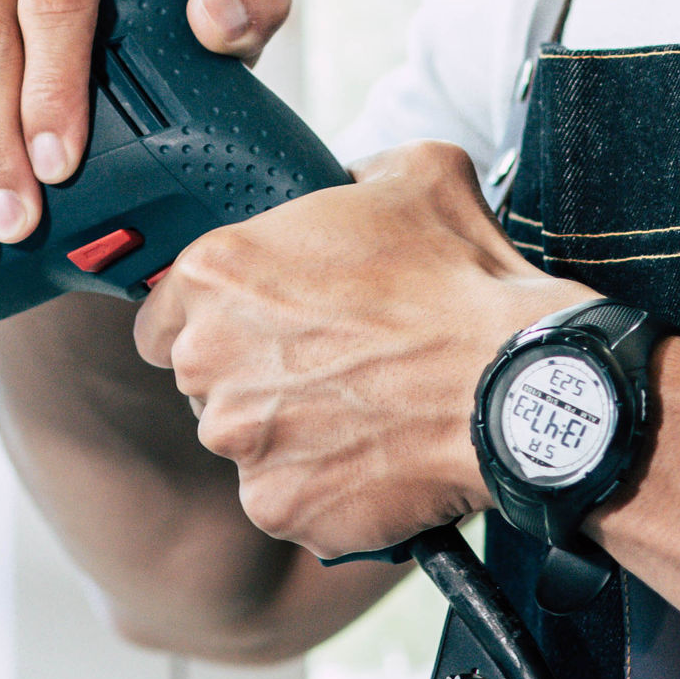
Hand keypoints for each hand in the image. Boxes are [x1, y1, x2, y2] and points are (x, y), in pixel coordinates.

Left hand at [134, 140, 582, 556]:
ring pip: (245, 442)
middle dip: (254, 377)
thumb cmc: (462, 282)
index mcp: (216, 273)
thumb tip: (350, 183)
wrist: (516, 385)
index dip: (214, 323)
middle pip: (204, 382)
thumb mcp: (413, 175)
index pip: (163, 318)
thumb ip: (354, 173)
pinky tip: (373, 458)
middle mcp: (208, 359)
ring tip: (362, 414)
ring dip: (287, 434)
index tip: (260, 329)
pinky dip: (321, 487)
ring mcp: (240, 440)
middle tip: (331, 367)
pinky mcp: (277, 505)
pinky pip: (283, 499)